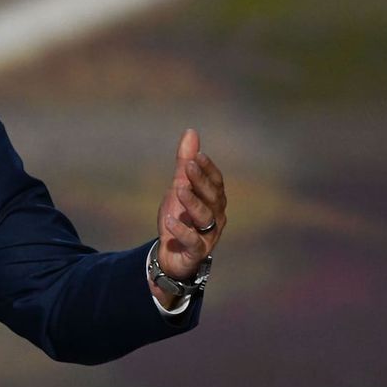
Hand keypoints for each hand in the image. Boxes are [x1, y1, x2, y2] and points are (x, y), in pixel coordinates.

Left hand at [153, 129, 225, 305]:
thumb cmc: (181, 217)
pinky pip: (193, 242)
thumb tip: (191, 131)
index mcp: (214, 200)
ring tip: (178, 189)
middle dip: (201, 181)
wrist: (171, 255)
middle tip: (187, 166)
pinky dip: (182, 231)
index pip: (216, 182)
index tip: (196, 156)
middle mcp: (215, 217)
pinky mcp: (195, 252)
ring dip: (192, 202)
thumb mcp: (180, 187)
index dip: (208, 169)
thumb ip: (184, 162)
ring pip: (205, 217)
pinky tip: (170, 220)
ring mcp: (207, 236)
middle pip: (213, 197)